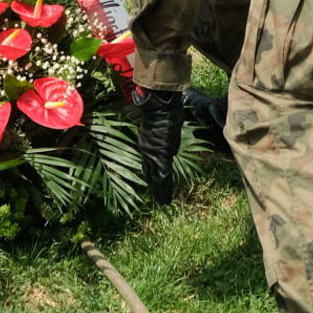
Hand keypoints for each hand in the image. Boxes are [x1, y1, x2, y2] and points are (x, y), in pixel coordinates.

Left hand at [132, 85, 183, 205]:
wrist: (160, 109)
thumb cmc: (160, 109)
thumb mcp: (158, 120)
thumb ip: (159, 126)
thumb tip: (166, 124)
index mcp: (146, 144)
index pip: (149, 163)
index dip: (151, 174)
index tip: (154, 182)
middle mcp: (148, 152)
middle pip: (151, 173)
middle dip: (155, 187)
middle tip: (158, 199)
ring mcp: (154, 155)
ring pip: (156, 178)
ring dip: (160, 191)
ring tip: (163, 203)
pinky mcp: (161, 156)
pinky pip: (163, 176)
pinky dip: (165, 188)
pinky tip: (166, 198)